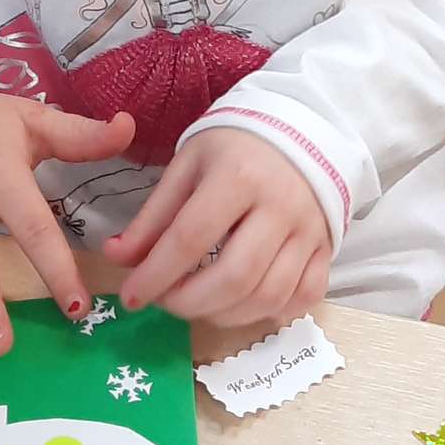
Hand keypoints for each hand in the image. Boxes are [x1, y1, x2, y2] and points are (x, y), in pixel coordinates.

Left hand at [107, 128, 330, 327]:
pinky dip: (269, 313)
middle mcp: (280, 206)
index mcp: (238, 176)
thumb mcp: (187, 166)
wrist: (302, 130)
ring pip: (268, 296)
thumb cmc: (235, 148)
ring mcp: (309, 231)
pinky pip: (303, 298)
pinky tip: (241, 303)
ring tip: (196, 303)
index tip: (130, 296)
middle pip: (234, 277)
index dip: (156, 275)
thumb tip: (116, 258)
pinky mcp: (327, 249)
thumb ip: (153, 216)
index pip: (191, 238)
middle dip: (189, 303)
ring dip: (223, 314)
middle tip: (164, 301)